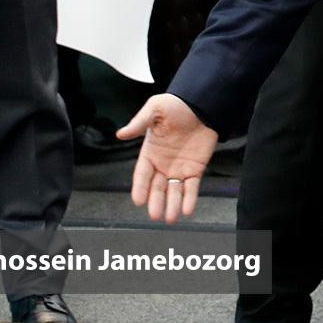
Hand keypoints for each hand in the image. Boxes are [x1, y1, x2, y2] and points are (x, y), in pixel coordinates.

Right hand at [119, 94, 218, 220]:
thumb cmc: (175, 105)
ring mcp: (179, 168)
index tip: (138, 200)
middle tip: (155, 215)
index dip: (140, 187)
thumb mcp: (154, 110)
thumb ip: (139, 123)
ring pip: (174, 190)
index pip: (142, 174)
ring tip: (171, 218)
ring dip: (172, 204)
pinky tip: (188, 210)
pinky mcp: (196, 168)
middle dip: (156, 201)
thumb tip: (121, 134)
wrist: (201, 103)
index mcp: (149, 152)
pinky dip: (190, 198)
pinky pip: (192, 187)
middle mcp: (162, 164)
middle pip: (157, 187)